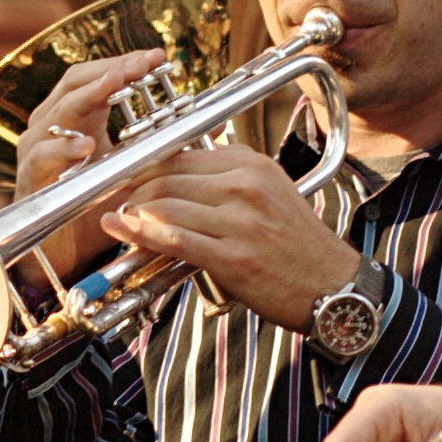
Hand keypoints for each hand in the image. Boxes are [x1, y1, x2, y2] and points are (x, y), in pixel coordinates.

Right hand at [14, 49, 171, 279]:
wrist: (68, 255)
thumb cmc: (98, 209)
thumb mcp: (138, 172)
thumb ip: (165, 147)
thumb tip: (210, 124)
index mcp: (78, 119)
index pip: (98, 77)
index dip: (125, 62)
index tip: (158, 56)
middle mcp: (53, 127)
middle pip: (75, 81)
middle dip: (110, 70)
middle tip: (141, 65)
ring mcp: (38, 150)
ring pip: (57, 110)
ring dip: (89, 96)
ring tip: (117, 84)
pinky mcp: (30, 178)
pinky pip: (42, 155)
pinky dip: (63, 148)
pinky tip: (87, 145)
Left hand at [100, 145, 362, 331]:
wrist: (332, 287)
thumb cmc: (295, 246)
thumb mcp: (268, 195)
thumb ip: (224, 182)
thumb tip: (172, 179)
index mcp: (252, 164)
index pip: (181, 154)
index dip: (143, 164)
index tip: (122, 175)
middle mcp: (245, 185)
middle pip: (168, 176)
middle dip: (130, 187)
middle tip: (109, 197)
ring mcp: (240, 221)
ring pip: (165, 205)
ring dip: (131, 212)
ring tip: (115, 219)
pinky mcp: (233, 256)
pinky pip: (173, 238)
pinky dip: (140, 234)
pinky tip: (121, 231)